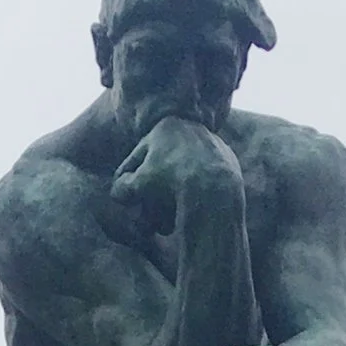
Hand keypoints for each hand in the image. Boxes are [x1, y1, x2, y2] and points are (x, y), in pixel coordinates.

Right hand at [108, 115, 239, 236]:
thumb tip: (117, 191)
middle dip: (152, 189)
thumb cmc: (170, 184)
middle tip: (145, 211)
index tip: (121, 196)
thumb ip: (123, 186)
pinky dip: (196, 191)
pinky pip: (205, 178)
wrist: (214, 191)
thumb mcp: (137, 186)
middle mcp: (190, 127)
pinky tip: (191, 209)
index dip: (125, 178)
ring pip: (184, 170)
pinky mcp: (228, 161)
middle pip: (162, 163)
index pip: (136, 156)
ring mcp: (212, 143)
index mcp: (165, 126)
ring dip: (173, 191)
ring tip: (167, 219)